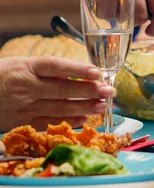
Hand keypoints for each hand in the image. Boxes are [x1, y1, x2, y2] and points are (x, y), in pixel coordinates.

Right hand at [0, 57, 115, 132]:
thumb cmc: (5, 75)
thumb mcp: (23, 64)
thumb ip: (49, 69)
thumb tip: (82, 72)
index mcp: (27, 67)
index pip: (56, 66)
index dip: (78, 69)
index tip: (98, 72)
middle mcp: (27, 87)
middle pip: (63, 89)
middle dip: (90, 91)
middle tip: (110, 91)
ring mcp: (25, 106)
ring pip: (60, 107)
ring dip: (85, 107)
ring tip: (103, 105)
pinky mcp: (23, 122)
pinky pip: (51, 123)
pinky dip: (70, 121)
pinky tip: (86, 119)